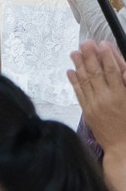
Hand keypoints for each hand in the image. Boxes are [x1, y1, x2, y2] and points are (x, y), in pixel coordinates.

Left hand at [67, 41, 125, 160]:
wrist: (123, 147)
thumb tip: (122, 71)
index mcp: (121, 95)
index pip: (112, 71)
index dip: (107, 56)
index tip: (102, 43)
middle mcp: (105, 98)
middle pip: (96, 73)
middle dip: (90, 56)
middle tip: (85, 43)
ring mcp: (94, 105)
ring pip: (85, 81)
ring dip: (79, 65)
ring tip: (74, 52)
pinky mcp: (87, 112)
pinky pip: (79, 93)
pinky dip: (74, 81)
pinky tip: (70, 71)